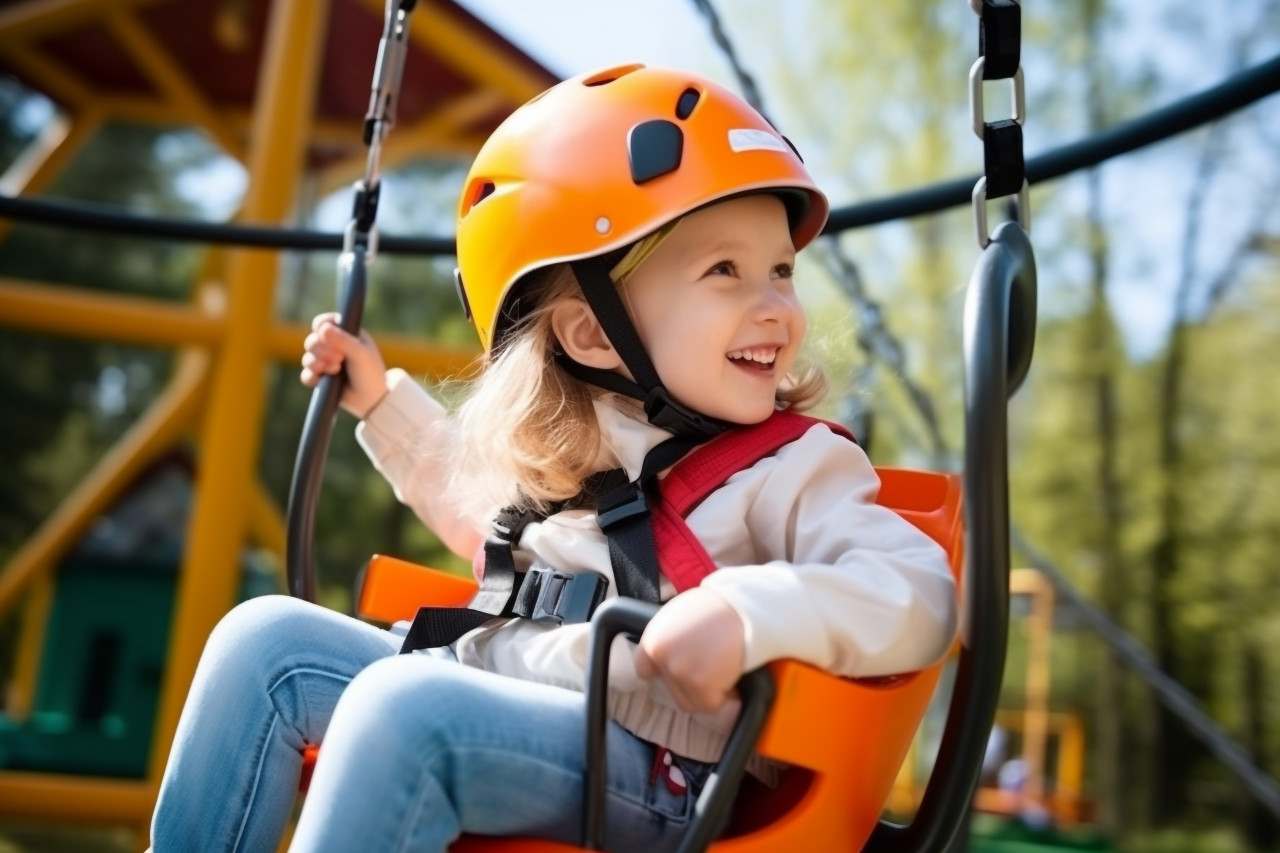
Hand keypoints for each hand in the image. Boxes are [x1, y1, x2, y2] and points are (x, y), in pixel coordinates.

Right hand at [300, 312, 388, 417]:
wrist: (372, 401)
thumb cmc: (371, 374)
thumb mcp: (361, 355)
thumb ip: (343, 341)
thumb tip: (322, 328)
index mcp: (346, 334)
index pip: (325, 322)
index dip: (321, 327)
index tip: (326, 335)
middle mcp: (333, 346)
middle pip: (311, 340)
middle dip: (320, 349)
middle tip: (338, 359)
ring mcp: (325, 362)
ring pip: (307, 357)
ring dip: (316, 363)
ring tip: (334, 370)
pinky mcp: (321, 378)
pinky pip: (306, 375)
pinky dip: (312, 377)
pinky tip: (323, 380)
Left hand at [633, 587, 745, 713]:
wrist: (744, 607)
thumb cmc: (719, 607)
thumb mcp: (681, 615)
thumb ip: (670, 638)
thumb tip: (673, 655)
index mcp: (654, 638)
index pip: (644, 670)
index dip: (665, 672)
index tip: (682, 670)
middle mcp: (662, 656)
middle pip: (671, 690)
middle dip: (692, 684)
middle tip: (712, 667)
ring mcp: (680, 671)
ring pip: (690, 702)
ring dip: (707, 694)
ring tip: (723, 672)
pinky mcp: (700, 685)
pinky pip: (711, 705)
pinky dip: (724, 699)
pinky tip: (732, 679)